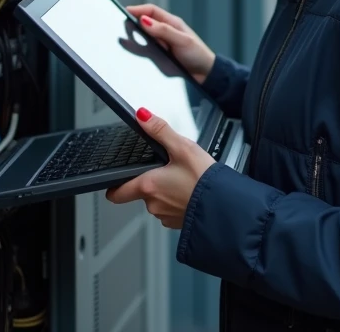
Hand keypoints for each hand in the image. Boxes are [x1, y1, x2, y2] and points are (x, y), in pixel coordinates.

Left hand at [105, 107, 214, 228]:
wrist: (225, 205)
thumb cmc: (204, 179)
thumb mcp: (182, 147)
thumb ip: (160, 131)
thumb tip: (142, 116)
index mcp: (148, 186)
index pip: (116, 193)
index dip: (114, 187)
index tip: (116, 182)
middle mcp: (153, 204)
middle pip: (142, 193)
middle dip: (152, 182)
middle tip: (169, 170)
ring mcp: (166, 216)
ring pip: (158, 202)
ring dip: (166, 192)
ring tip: (184, 180)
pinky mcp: (179, 223)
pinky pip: (172, 211)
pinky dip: (178, 202)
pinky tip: (191, 192)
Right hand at [127, 3, 215, 83]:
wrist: (204, 74)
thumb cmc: (198, 54)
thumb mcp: (183, 41)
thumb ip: (165, 31)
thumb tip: (145, 21)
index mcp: (172, 23)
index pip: (152, 11)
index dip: (138, 9)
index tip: (126, 10)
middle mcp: (164, 31)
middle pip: (144, 22)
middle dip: (133, 22)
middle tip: (121, 24)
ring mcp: (160, 43)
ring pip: (142, 36)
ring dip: (134, 36)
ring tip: (123, 36)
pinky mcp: (158, 55)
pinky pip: (143, 49)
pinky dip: (136, 48)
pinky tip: (129, 48)